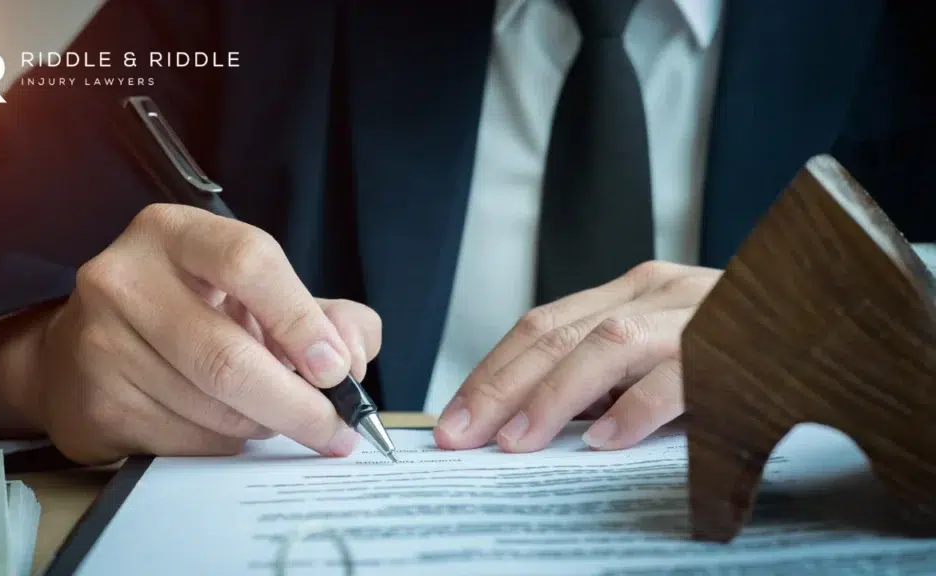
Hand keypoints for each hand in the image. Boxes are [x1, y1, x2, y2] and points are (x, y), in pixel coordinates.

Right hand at [0, 204, 380, 464]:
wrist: (81, 357)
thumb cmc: (191, 315)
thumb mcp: (260, 295)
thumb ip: (326, 315)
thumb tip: (351, 358)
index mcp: (176, 233)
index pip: (248, 261)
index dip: (300, 319)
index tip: (335, 368)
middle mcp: (126, 277)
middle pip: (228, 356)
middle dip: (297, 404)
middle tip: (335, 429)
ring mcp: (102, 341)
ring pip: (213, 408)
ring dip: (263, 425)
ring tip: (273, 415)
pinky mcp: (97, 401)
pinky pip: (187, 441)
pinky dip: (227, 444)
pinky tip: (226, 426)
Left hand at [433, 261, 719, 453]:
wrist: (830, 314)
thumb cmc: (732, 346)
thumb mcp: (660, 351)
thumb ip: (606, 374)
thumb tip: (526, 421)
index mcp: (630, 290)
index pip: (543, 324)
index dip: (492, 369)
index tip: (454, 416)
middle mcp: (655, 291)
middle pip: (558, 332)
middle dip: (500, 386)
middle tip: (462, 435)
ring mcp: (696, 311)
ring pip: (608, 343)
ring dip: (555, 396)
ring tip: (516, 441)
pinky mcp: (736, 342)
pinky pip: (682, 373)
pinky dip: (639, 407)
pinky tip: (608, 441)